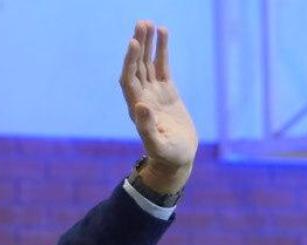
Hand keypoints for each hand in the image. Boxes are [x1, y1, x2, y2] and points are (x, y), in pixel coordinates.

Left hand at [120, 20, 197, 193]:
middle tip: (141, 23)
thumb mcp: (158, 145)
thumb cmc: (168, 156)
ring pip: (147, 64)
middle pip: (136, 67)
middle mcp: (142, 98)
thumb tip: (140, 106)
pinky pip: (162, 67)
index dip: (130, 62)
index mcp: (137, 109)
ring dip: (147, 44)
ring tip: (149, 23)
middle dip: (138, 45)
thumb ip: (147, 128)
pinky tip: (163, 34)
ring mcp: (154, 93)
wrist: (176, 160)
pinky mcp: (167, 92)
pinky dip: (162, 51)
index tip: (133, 43)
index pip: (129, 80)